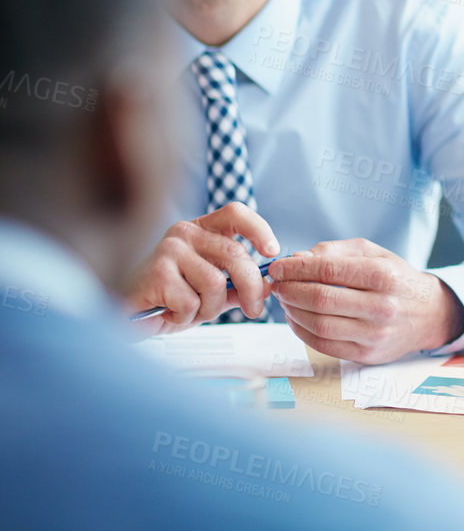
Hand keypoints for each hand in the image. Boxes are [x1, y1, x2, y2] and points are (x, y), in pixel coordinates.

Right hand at [124, 202, 280, 334]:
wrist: (124, 316)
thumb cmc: (168, 299)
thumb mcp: (212, 292)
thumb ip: (238, 285)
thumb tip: (267, 285)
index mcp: (200, 229)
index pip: (235, 213)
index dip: (259, 229)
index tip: (272, 251)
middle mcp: (184, 233)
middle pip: (236, 255)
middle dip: (251, 288)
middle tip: (254, 310)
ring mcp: (169, 250)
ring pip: (216, 283)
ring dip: (210, 308)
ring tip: (190, 310)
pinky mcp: (157, 272)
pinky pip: (192, 301)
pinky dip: (186, 316)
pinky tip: (169, 312)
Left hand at [270, 239, 463, 363]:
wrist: (429, 314)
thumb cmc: (396, 279)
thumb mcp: (374, 254)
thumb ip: (335, 252)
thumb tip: (296, 259)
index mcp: (384, 276)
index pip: (329, 270)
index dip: (296, 268)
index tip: (277, 267)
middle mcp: (382, 306)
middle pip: (320, 299)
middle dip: (290, 290)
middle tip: (277, 284)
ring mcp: (374, 334)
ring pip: (318, 324)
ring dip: (292, 311)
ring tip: (285, 300)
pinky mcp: (366, 355)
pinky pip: (322, 345)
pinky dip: (301, 331)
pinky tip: (296, 318)